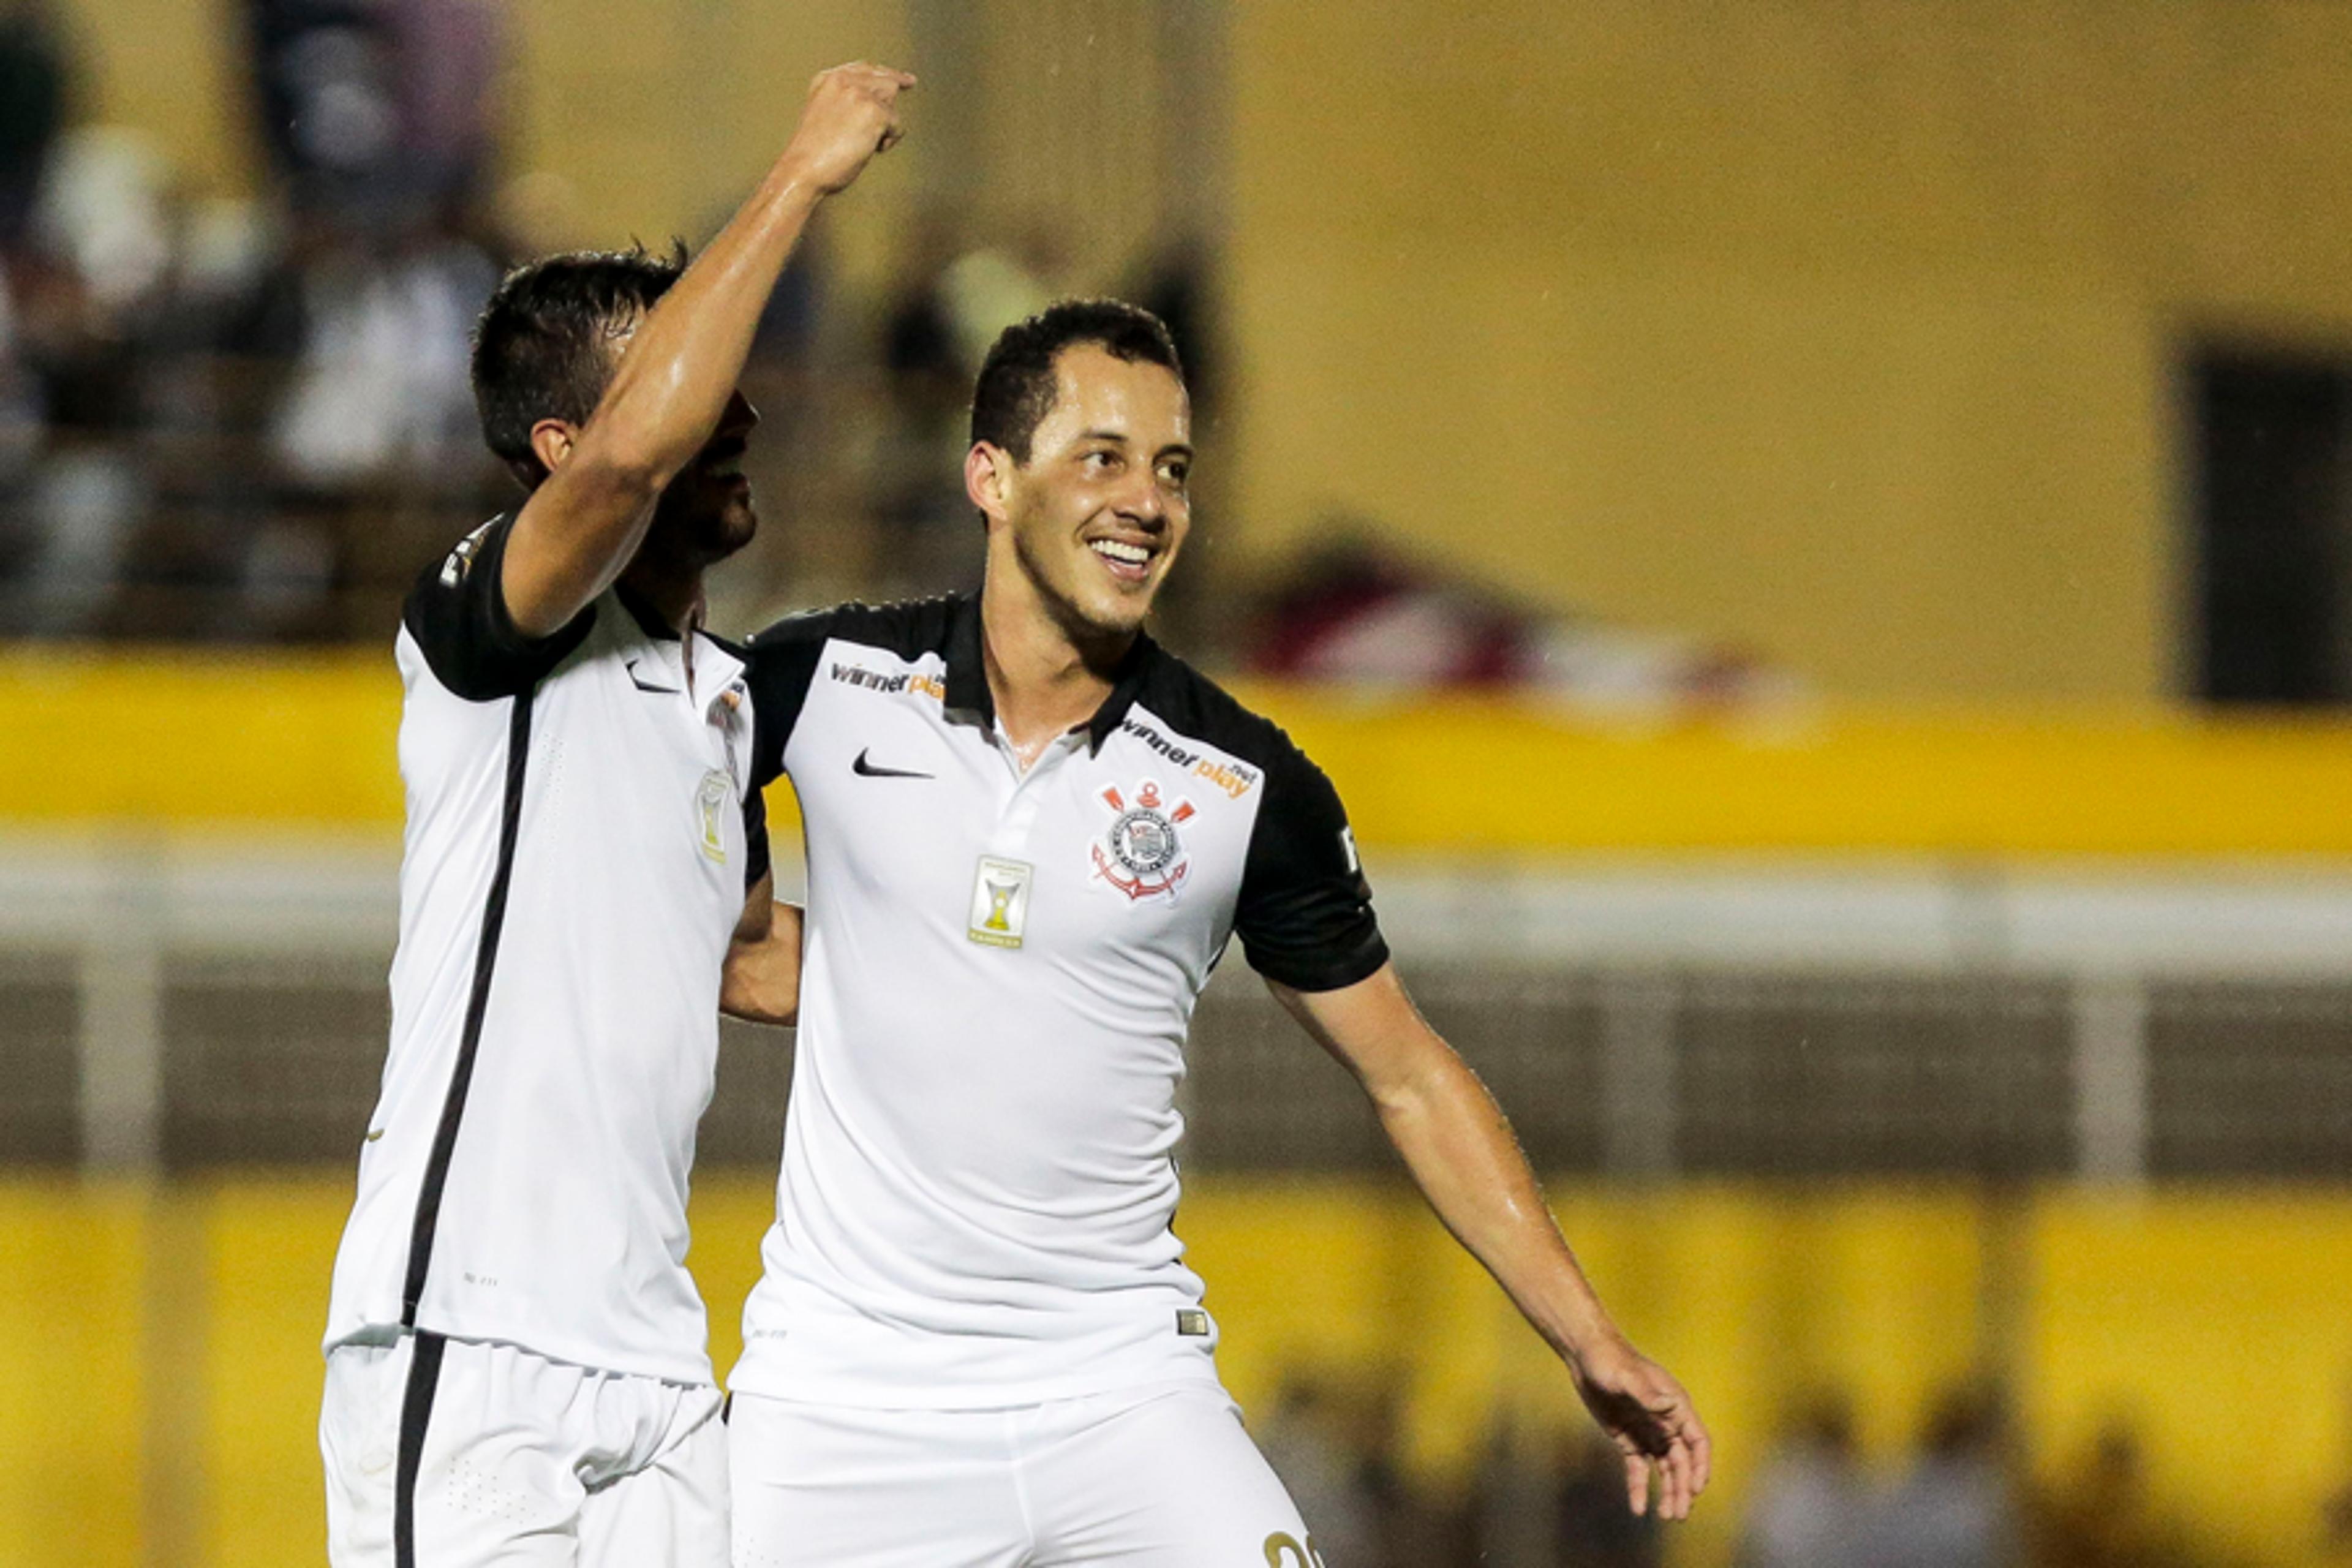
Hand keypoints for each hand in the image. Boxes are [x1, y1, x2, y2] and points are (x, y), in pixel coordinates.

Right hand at [781, 62, 915, 194]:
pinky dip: (889, 140)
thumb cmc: (813, 154)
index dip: (885, 74)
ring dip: (886, 123)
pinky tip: (871, 149)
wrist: (803, 168)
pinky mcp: (874, 111)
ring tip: (866, 142)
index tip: (904, 79)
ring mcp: (859, 93)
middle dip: (891, 99)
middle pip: (884, 81)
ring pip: (891, 100)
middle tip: (901, 103)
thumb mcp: (825, 115)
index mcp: (827, 79)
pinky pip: (897, 123)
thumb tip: (877, 105)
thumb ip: (845, 102)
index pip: (864, 69)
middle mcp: (843, 79)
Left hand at [1568, 1335, 1711, 1520]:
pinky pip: (1639, 1469)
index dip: (1700, 1466)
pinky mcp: (1629, 1440)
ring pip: (1665, 1469)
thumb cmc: (1609, 1359)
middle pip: (1682, 1461)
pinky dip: (1640, 1488)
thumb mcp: (1626, 1375)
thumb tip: (1669, 1405)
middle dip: (1683, 1488)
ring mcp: (1648, 1432)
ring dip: (1668, 1492)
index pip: (1697, 1441)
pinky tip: (1638, 1508)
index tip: (1696, 1488)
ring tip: (1667, 1517)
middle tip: (1679, 1514)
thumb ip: (1647, 1393)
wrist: (1585, 1355)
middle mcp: (1666, 1422)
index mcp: (1675, 1406)